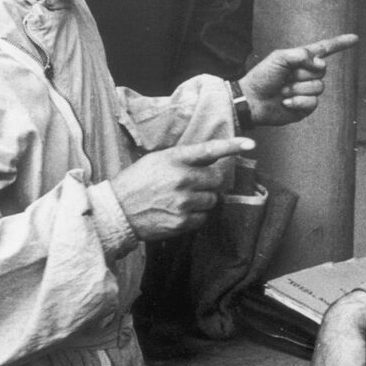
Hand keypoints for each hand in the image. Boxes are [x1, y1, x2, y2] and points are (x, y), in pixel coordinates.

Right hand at [109, 137, 253, 240]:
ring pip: (212, 200)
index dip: (232, 145)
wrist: (115, 211)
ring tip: (182, 200)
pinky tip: (178, 212)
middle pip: (216, 180)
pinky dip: (196, 216)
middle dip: (209, 183)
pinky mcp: (182, 222)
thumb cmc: (136, 183)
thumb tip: (209, 160)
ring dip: (203, 200)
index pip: (208, 150)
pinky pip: (203, 218)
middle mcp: (182, 179)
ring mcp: (183, 202)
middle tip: (193, 185)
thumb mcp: (156, 160)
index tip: (250, 143)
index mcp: (174, 159)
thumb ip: (183, 158)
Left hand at [239, 33, 357, 126]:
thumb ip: (302, 55)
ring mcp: (308, 91)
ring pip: (318, 87)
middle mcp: (307, 74)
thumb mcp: (280, 57)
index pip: (325, 49)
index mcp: (302, 59)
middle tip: (284, 78)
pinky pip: (313, 103)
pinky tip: (285, 102)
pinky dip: (298, 102)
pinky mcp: (306, 107)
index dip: (340, 44)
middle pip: (322, 71)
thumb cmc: (263, 76)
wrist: (252, 100)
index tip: (355, 39)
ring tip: (283, 91)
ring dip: (298, 89)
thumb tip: (321, 64)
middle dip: (301, 74)